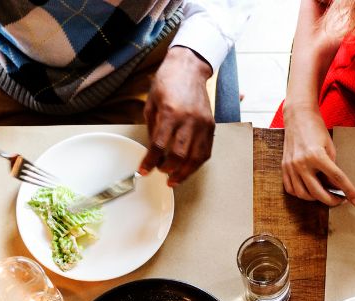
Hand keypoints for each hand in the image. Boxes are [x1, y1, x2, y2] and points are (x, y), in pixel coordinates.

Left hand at [140, 46, 214, 186]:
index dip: (150, 161)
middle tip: (160, 172)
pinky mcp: (210, 125)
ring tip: (174, 179)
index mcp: (170, 113)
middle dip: (168, 169)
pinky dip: (197, 164)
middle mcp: (189, 119)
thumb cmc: (168, 82)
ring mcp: (202, 123)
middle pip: (179, 155)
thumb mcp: (152, 103)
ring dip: (184, 173)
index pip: (159, 146)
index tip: (144, 170)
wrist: (189, 68)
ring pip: (195, 158)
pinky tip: (188, 169)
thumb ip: (153, 128)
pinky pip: (206, 151)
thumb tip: (153, 150)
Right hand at [280, 102, 354, 206]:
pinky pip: (291, 189)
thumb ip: (332, 167)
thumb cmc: (315, 128)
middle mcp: (302, 163)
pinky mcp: (284, 167)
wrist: (297, 117)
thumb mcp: (329, 146)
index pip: (337, 178)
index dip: (348, 191)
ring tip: (324, 194)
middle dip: (331, 201)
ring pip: (303, 195)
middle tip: (339, 200)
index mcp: (316, 155)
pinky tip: (309, 190)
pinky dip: (301, 194)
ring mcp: (291, 167)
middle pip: (318, 193)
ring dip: (315, 199)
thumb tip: (335, 185)